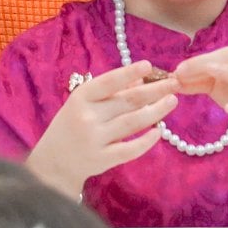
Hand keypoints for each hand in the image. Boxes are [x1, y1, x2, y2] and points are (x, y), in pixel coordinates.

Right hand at [25, 61, 179, 197]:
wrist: (53, 162)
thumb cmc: (71, 125)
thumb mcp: (84, 103)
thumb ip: (110, 91)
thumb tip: (140, 78)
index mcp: (81, 97)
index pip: (108, 82)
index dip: (129, 73)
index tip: (149, 65)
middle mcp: (88, 117)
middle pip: (127, 101)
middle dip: (154, 91)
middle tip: (174, 83)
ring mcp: (95, 139)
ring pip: (132, 123)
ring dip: (156, 111)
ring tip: (172, 101)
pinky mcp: (102, 160)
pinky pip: (129, 150)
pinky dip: (145, 141)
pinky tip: (159, 132)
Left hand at [172, 46, 227, 140]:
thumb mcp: (216, 86)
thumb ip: (195, 82)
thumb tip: (171, 79)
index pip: (211, 57)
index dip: (192, 64)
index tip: (173, 72)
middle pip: (224, 62)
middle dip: (201, 65)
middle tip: (179, 72)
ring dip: (227, 72)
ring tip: (210, 72)